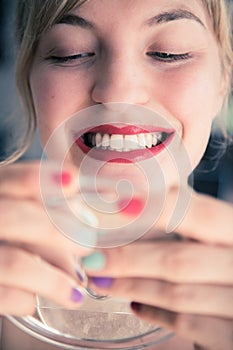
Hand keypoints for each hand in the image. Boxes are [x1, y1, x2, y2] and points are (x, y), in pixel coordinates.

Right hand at [0, 161, 89, 315]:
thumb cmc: (9, 236)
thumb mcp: (18, 215)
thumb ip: (43, 210)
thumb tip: (83, 215)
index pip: (9, 180)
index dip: (39, 179)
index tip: (72, 181)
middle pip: (16, 219)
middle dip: (58, 232)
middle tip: (86, 246)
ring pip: (15, 263)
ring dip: (54, 280)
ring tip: (76, 292)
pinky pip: (5, 295)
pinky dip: (28, 299)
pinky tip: (36, 298)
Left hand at [82, 188, 232, 349]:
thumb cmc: (224, 265)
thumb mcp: (216, 237)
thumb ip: (190, 224)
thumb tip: (134, 206)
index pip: (199, 213)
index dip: (153, 208)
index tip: (111, 208)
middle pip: (180, 260)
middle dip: (128, 259)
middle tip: (90, 257)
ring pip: (177, 295)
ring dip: (131, 286)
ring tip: (100, 280)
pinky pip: (188, 326)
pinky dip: (155, 314)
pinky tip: (135, 305)